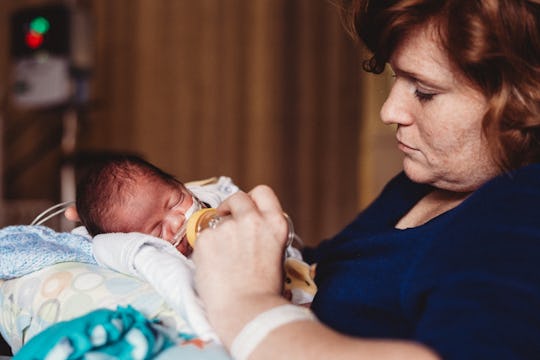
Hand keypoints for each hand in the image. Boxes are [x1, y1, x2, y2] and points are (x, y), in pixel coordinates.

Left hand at [192, 185, 289, 343]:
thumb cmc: (264, 293)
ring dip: (217, 233)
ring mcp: (228, 227)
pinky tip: (212, 267)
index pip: (262, 192)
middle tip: (226, 226)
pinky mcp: (206, 238)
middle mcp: (253, 220)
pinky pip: (202, 237)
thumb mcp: (277, 255)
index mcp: (275, 224)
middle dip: (230, 208)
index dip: (252, 199)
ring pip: (216, 220)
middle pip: (238, 197)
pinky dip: (204, 249)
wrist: (247, 312)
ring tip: (221, 260)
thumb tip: (252, 232)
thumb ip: (265, 236)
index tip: (245, 210)